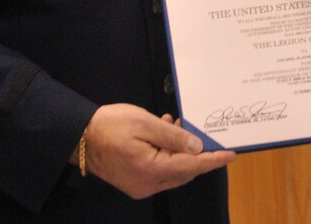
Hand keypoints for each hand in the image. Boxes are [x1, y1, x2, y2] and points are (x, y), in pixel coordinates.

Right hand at [77, 104, 235, 198]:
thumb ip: (172, 136)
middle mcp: (148, 184)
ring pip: (173, 171)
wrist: (79, 137)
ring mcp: (140, 186)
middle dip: (195, 151)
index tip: (231, 155)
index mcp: (151, 170)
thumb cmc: (110, 125)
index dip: (213, 159)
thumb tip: (197, 147)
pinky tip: (163, 133)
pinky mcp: (134, 182)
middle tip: (194, 127)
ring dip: (180, 151)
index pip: (191, 166)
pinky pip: (160, 171)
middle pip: (184, 171)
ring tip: (175, 124)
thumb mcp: (144, 123)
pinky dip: (167, 154)